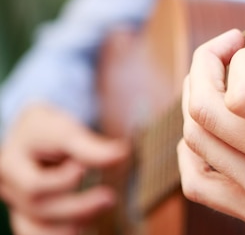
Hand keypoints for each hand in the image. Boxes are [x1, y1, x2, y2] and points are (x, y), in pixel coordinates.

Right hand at [0, 104, 128, 234]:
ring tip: (103, 209)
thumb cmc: (49, 130)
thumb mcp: (65, 130)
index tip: (84, 168)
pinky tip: (86, 226)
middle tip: (109, 197)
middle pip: (38, 209)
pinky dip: (64, 232)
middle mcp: (9, 187)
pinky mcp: (30, 216)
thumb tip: (123, 154)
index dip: (61, 182)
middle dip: (76, 207)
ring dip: (71, 226)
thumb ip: (91, 146)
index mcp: (10, 162)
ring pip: (37, 229)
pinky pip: (42, 233)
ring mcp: (17, 204)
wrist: (34, 137)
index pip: (34, 185)